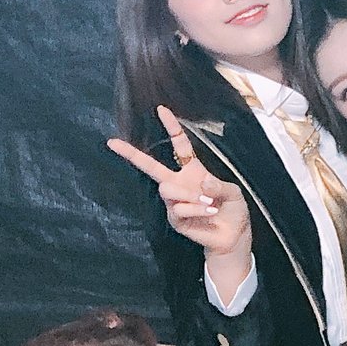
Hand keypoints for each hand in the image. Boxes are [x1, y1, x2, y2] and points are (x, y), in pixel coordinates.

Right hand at [109, 106, 251, 266]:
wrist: (233, 236)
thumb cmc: (232, 210)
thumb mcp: (233, 193)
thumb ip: (220, 186)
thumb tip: (202, 181)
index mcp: (193, 170)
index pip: (179, 145)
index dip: (172, 127)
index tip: (162, 109)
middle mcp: (179, 183)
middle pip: (150, 166)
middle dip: (131, 154)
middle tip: (113, 143)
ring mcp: (174, 201)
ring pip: (166, 189)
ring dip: (189, 195)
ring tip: (209, 203)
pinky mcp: (174, 218)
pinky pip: (178, 208)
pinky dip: (196, 209)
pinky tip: (209, 212)